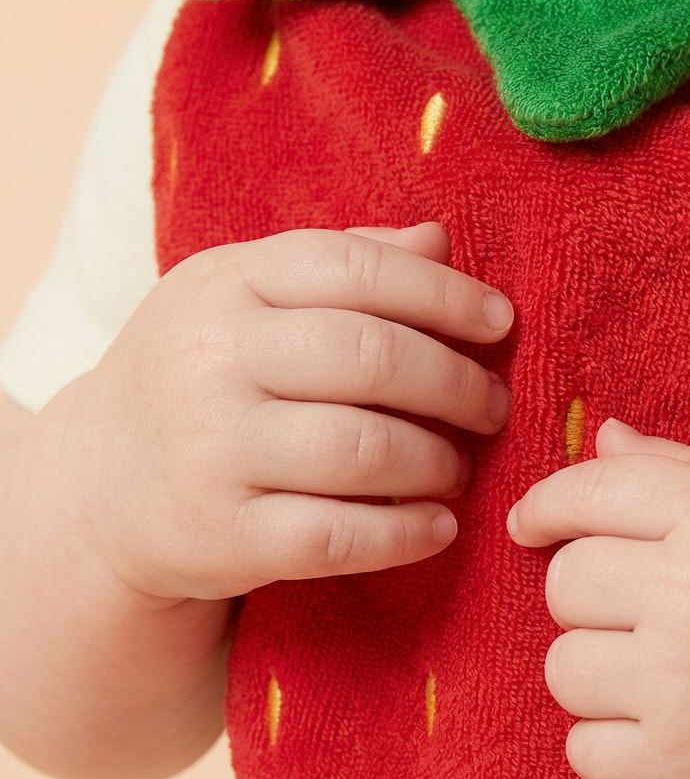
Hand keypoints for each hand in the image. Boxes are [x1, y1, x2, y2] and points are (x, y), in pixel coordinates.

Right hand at [61, 222, 512, 601]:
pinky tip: (438, 527)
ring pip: (362, 450)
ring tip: (459, 465)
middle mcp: (210, 360)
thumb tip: (439, 239)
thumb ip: (342, 263)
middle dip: (457, 383)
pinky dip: (405, 534)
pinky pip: (337, 538)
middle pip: (370, 358)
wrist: (99, 485)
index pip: (353, 268)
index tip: (500, 323)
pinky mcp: (220, 537)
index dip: (444, 294)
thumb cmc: (201, 376)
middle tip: (492, 406)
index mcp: (225, 284)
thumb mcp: (246, 299)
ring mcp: (210, 451)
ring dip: (437, 460)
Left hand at [507, 418, 689, 778]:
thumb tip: (605, 437)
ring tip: (657, 675)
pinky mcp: (682, 766)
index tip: (529, 523)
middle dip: (587, 594)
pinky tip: (659, 728)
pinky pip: (582, 748)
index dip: (546, 505)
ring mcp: (683, 685)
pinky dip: (608, 743)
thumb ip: (687, 467)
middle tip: (640, 611)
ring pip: (563, 668)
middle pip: (564, 582)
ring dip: (596, 671)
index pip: (590, 493)